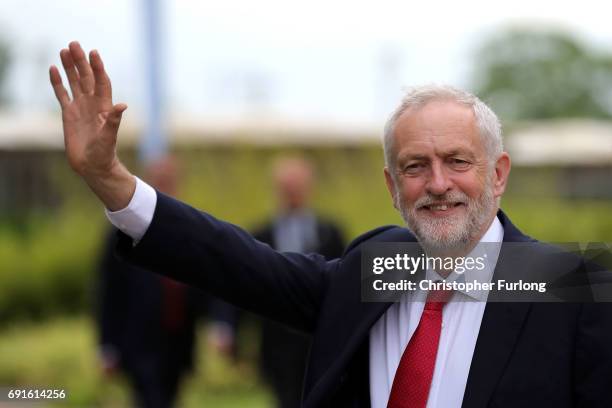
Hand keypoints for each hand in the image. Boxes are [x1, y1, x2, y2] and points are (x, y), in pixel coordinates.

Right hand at [49, 41, 134, 209]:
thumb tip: (123, 105)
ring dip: (69, 67)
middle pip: (86, 77)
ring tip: (64, 50)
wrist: (93, 166)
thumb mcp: (110, 136)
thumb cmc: (104, 153)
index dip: (97, 68)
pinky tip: (53, 69)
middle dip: (81, 61)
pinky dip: (58, 82)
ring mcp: (80, 108)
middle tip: (74, 44)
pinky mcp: (68, 115)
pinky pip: (62, 94)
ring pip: (73, 82)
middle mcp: (92, 104)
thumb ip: (114, 120)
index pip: (101, 82)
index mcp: (104, 107)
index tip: (94, 52)